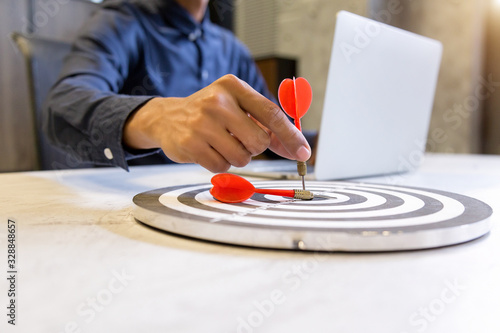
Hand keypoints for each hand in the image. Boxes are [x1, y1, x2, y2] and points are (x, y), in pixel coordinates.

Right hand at [123, 74, 310, 172]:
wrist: (167, 118)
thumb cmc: (211, 114)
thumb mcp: (237, 109)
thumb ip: (266, 126)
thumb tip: (297, 149)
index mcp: (233, 87)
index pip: (271, 113)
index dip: (290, 136)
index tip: (304, 152)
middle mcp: (217, 101)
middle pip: (259, 141)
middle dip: (255, 148)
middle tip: (239, 139)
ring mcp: (202, 123)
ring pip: (242, 157)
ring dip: (237, 157)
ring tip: (221, 144)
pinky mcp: (190, 143)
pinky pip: (222, 167)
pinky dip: (220, 164)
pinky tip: (208, 150)